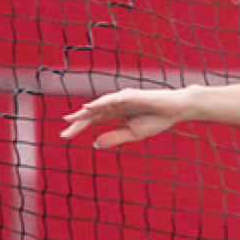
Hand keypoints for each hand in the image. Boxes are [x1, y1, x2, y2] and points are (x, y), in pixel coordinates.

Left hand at [61, 87, 190, 148]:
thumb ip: (113, 137)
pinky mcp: (130, 95)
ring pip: (98, 105)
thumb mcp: (132, 134)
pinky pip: (112, 99)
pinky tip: (89, 107)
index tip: (65, 136)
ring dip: (85, 112)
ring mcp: (121, 99)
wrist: (175, 110)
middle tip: (64, 131)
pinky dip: (99, 103)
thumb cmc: (156, 120)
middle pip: (92, 113)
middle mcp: (115, 104)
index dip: (79, 127)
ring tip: (71, 119)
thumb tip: (94, 144)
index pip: (93, 120)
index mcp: (115, 114)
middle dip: (77, 121)